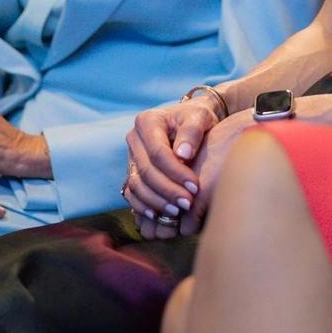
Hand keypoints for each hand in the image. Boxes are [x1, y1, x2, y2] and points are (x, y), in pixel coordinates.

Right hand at [123, 100, 218, 229]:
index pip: (158, 152)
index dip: (175, 172)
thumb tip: (183, 154)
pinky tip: (158, 215)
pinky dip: (143, 206)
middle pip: (146, 171)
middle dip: (167, 190)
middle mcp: (134, 138)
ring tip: (177, 211)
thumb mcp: (200, 117)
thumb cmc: (198, 117)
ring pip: (137, 184)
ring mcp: (131, 156)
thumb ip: (192, 132)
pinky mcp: (133, 171)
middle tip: (187, 203)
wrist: (193, 120)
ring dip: (156, 201)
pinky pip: (132, 192)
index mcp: (147, 121)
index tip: (195, 187)